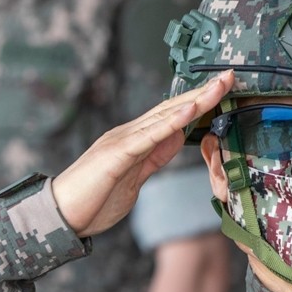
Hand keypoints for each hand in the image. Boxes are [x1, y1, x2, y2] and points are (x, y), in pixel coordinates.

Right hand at [52, 70, 233, 237]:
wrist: (60, 216)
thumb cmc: (94, 200)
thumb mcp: (135, 178)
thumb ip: (154, 157)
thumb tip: (176, 139)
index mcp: (135, 141)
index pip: (173, 116)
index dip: (200, 103)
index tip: (224, 91)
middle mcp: (129, 134)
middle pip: (173, 109)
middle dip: (204, 93)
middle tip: (231, 76)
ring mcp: (122, 142)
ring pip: (165, 116)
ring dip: (195, 101)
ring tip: (219, 86)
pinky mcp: (117, 155)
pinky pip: (149, 137)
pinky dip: (171, 123)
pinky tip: (190, 111)